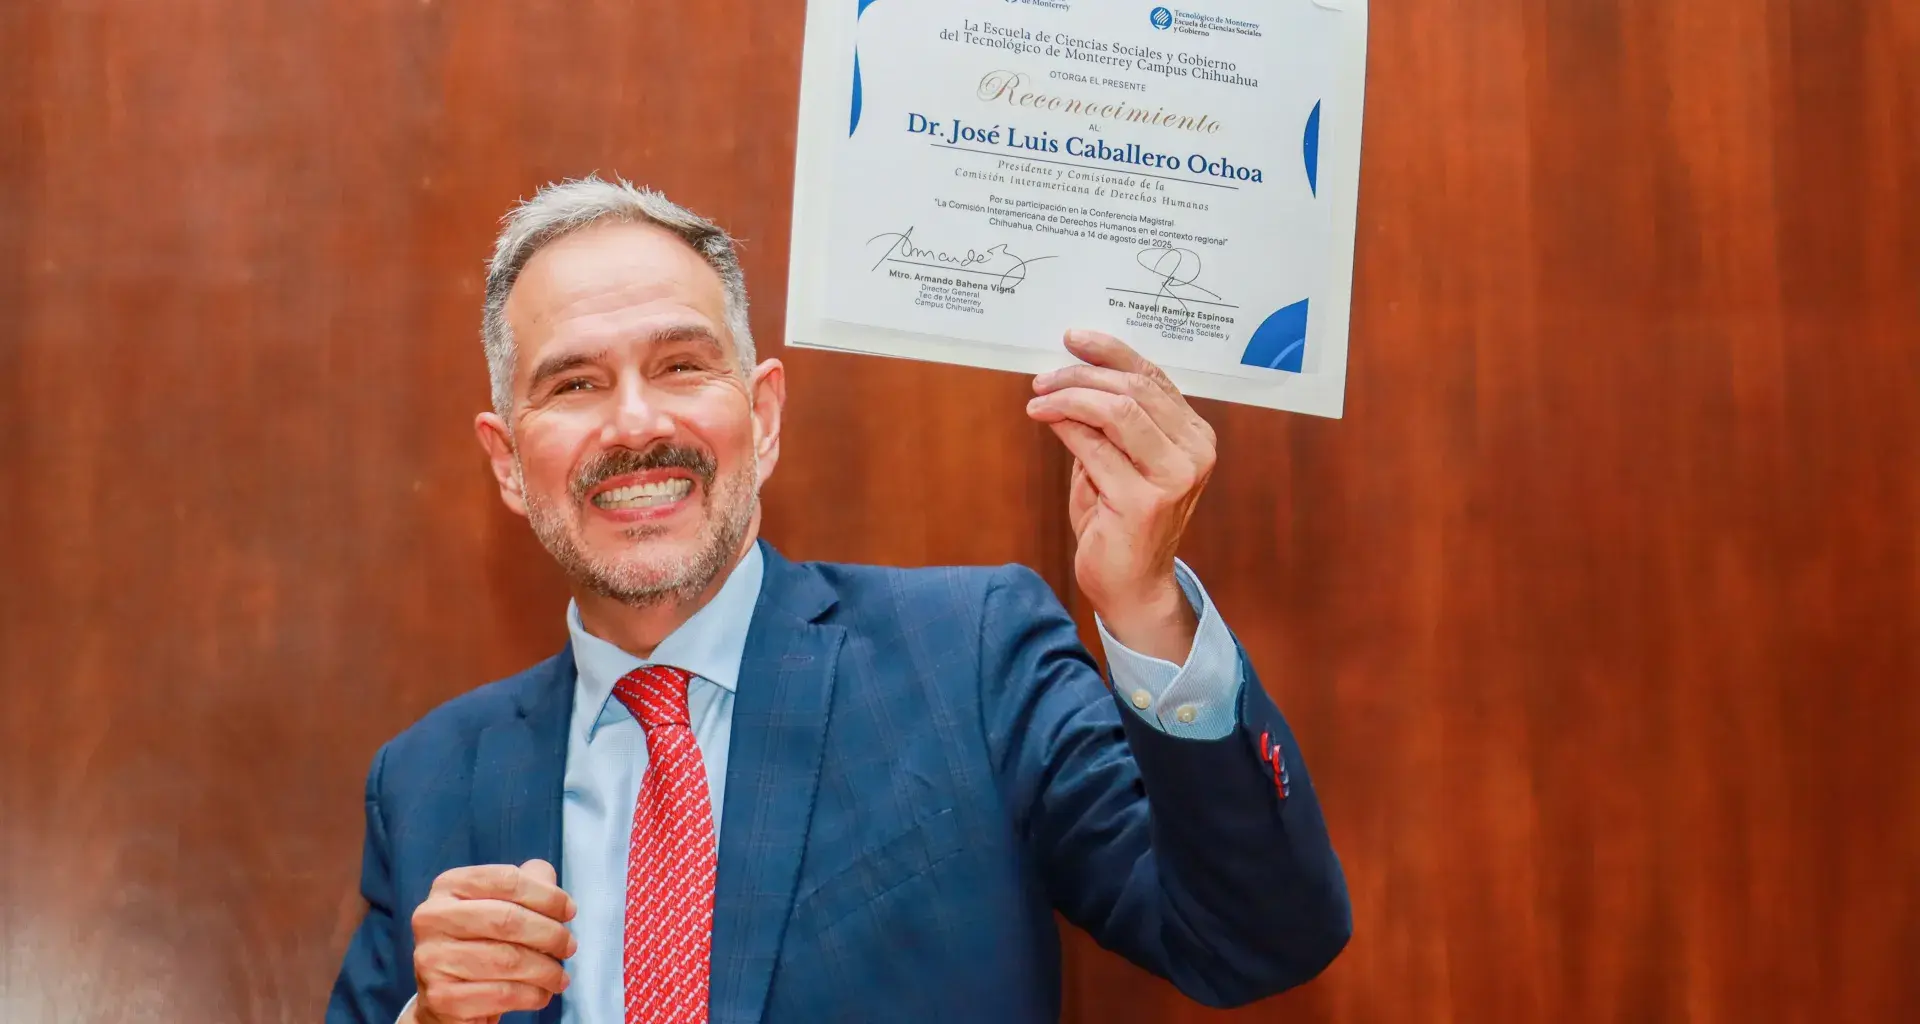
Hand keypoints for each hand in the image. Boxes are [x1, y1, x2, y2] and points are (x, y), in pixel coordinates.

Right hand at [408, 859, 577, 1023]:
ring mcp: (432, 959)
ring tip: (560, 975)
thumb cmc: (479, 943)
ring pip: (508, 960)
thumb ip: (526, 882)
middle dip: (550, 934)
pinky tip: (542, 993)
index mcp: (448, 886)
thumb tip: (546, 875)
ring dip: (546, 970)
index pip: (506, 880)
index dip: (547, 895)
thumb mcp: (498, 905)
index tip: (569, 911)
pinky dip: (533, 994)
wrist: (445, 996)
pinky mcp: (441, 997)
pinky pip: (503, 994)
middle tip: (569, 946)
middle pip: (508, 920)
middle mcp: (432, 919)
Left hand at [1027, 330, 1215, 661]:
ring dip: (1069, 397)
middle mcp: (1195, 453)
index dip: (1111, 352)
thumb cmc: (1121, 520)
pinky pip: (1095, 447)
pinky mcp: (1144, 502)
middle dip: (1082, 375)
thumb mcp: (1119, 458)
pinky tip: (1046, 420)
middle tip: (1043, 378)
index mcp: (1196, 436)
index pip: (1153, 376)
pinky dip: (1066, 427)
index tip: (1073, 338)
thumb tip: (1070, 372)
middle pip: (1134, 388)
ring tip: (1039, 399)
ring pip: (1117, 410)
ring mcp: (1174, 478)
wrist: (1132, 585)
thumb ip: (1107, 418)